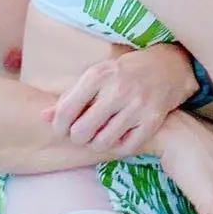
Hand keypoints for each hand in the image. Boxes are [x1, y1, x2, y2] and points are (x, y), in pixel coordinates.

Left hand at [48, 45, 194, 155]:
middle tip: (82, 134)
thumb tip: (43, 116)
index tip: (62, 129)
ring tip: (99, 136)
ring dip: (97, 144)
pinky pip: (126, 147)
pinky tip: (118, 137)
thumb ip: (70, 96)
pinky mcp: (153, 119)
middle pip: (82, 132)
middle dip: (78, 138)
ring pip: (103, 142)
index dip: (59, 127)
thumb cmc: (125, 72)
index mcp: (98, 75)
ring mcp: (137, 105)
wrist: (169, 66)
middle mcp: (117, 89)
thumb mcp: (96, 75)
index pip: (66, 111)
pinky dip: (118, 146)